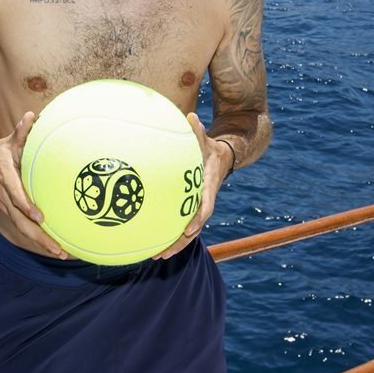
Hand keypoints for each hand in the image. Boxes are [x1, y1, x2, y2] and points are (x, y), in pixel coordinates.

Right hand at [0, 111, 67, 258]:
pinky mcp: (8, 211)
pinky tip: (53, 246)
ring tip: (61, 254)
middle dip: (39, 238)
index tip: (41, 217)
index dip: (27, 207)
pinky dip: (36, 239)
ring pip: (22, 229)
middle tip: (59, 250)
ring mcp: (5, 206)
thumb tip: (30, 115)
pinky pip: (22, 228)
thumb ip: (21, 131)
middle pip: (21, 222)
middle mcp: (5, 197)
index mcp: (6, 179)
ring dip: (41, 243)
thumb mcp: (9, 141)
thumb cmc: (0, 150)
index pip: (16, 196)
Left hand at [154, 113, 232, 259]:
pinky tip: (151, 240)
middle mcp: (203, 202)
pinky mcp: (189, 208)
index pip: (204, 207)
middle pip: (194, 228)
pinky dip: (169, 233)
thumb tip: (191, 116)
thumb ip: (198, 131)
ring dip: (173, 245)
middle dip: (180, 243)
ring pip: (186, 232)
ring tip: (154, 256)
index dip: (197, 219)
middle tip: (163, 254)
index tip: (188, 230)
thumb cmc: (210, 149)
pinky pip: (179, 223)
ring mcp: (196, 207)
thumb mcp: (206, 140)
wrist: (222, 158)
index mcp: (207, 188)